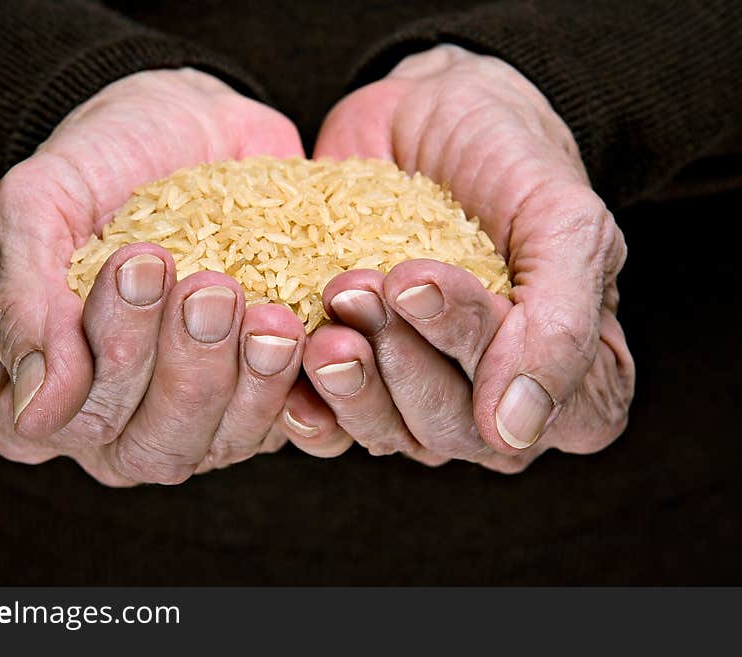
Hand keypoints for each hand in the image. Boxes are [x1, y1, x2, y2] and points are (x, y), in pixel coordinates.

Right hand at [0, 68, 305, 484]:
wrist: (188, 126)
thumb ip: (26, 305)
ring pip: (223, 445)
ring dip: (250, 381)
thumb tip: (36, 413)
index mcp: (47, 384)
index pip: (75, 418)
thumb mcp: (39, 207)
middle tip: (211, 288)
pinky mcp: (261, 395)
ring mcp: (195, 414)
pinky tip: (310, 336)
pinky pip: (291, 427)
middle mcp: (117, 417)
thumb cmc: (101, 165)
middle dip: (187, 370)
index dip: (112, 354)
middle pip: (153, 448)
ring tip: (268, 313)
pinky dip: (305, 389)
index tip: (139, 263)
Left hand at [281, 45, 633, 471]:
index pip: (536, 409)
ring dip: (351, 379)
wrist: (426, 114)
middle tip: (358, 286)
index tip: (419, 280)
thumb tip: (518, 432)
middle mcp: (499, 399)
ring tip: (331, 303)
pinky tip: (293, 367)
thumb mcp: (560, 217)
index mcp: (579, 373)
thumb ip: (561, 320)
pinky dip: (309, 405)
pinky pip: (332, 427)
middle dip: (403, 360)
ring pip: (390, 435)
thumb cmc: (507, 155)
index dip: (478, 353)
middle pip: (455, 430)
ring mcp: (425, 395)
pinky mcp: (363, 382)